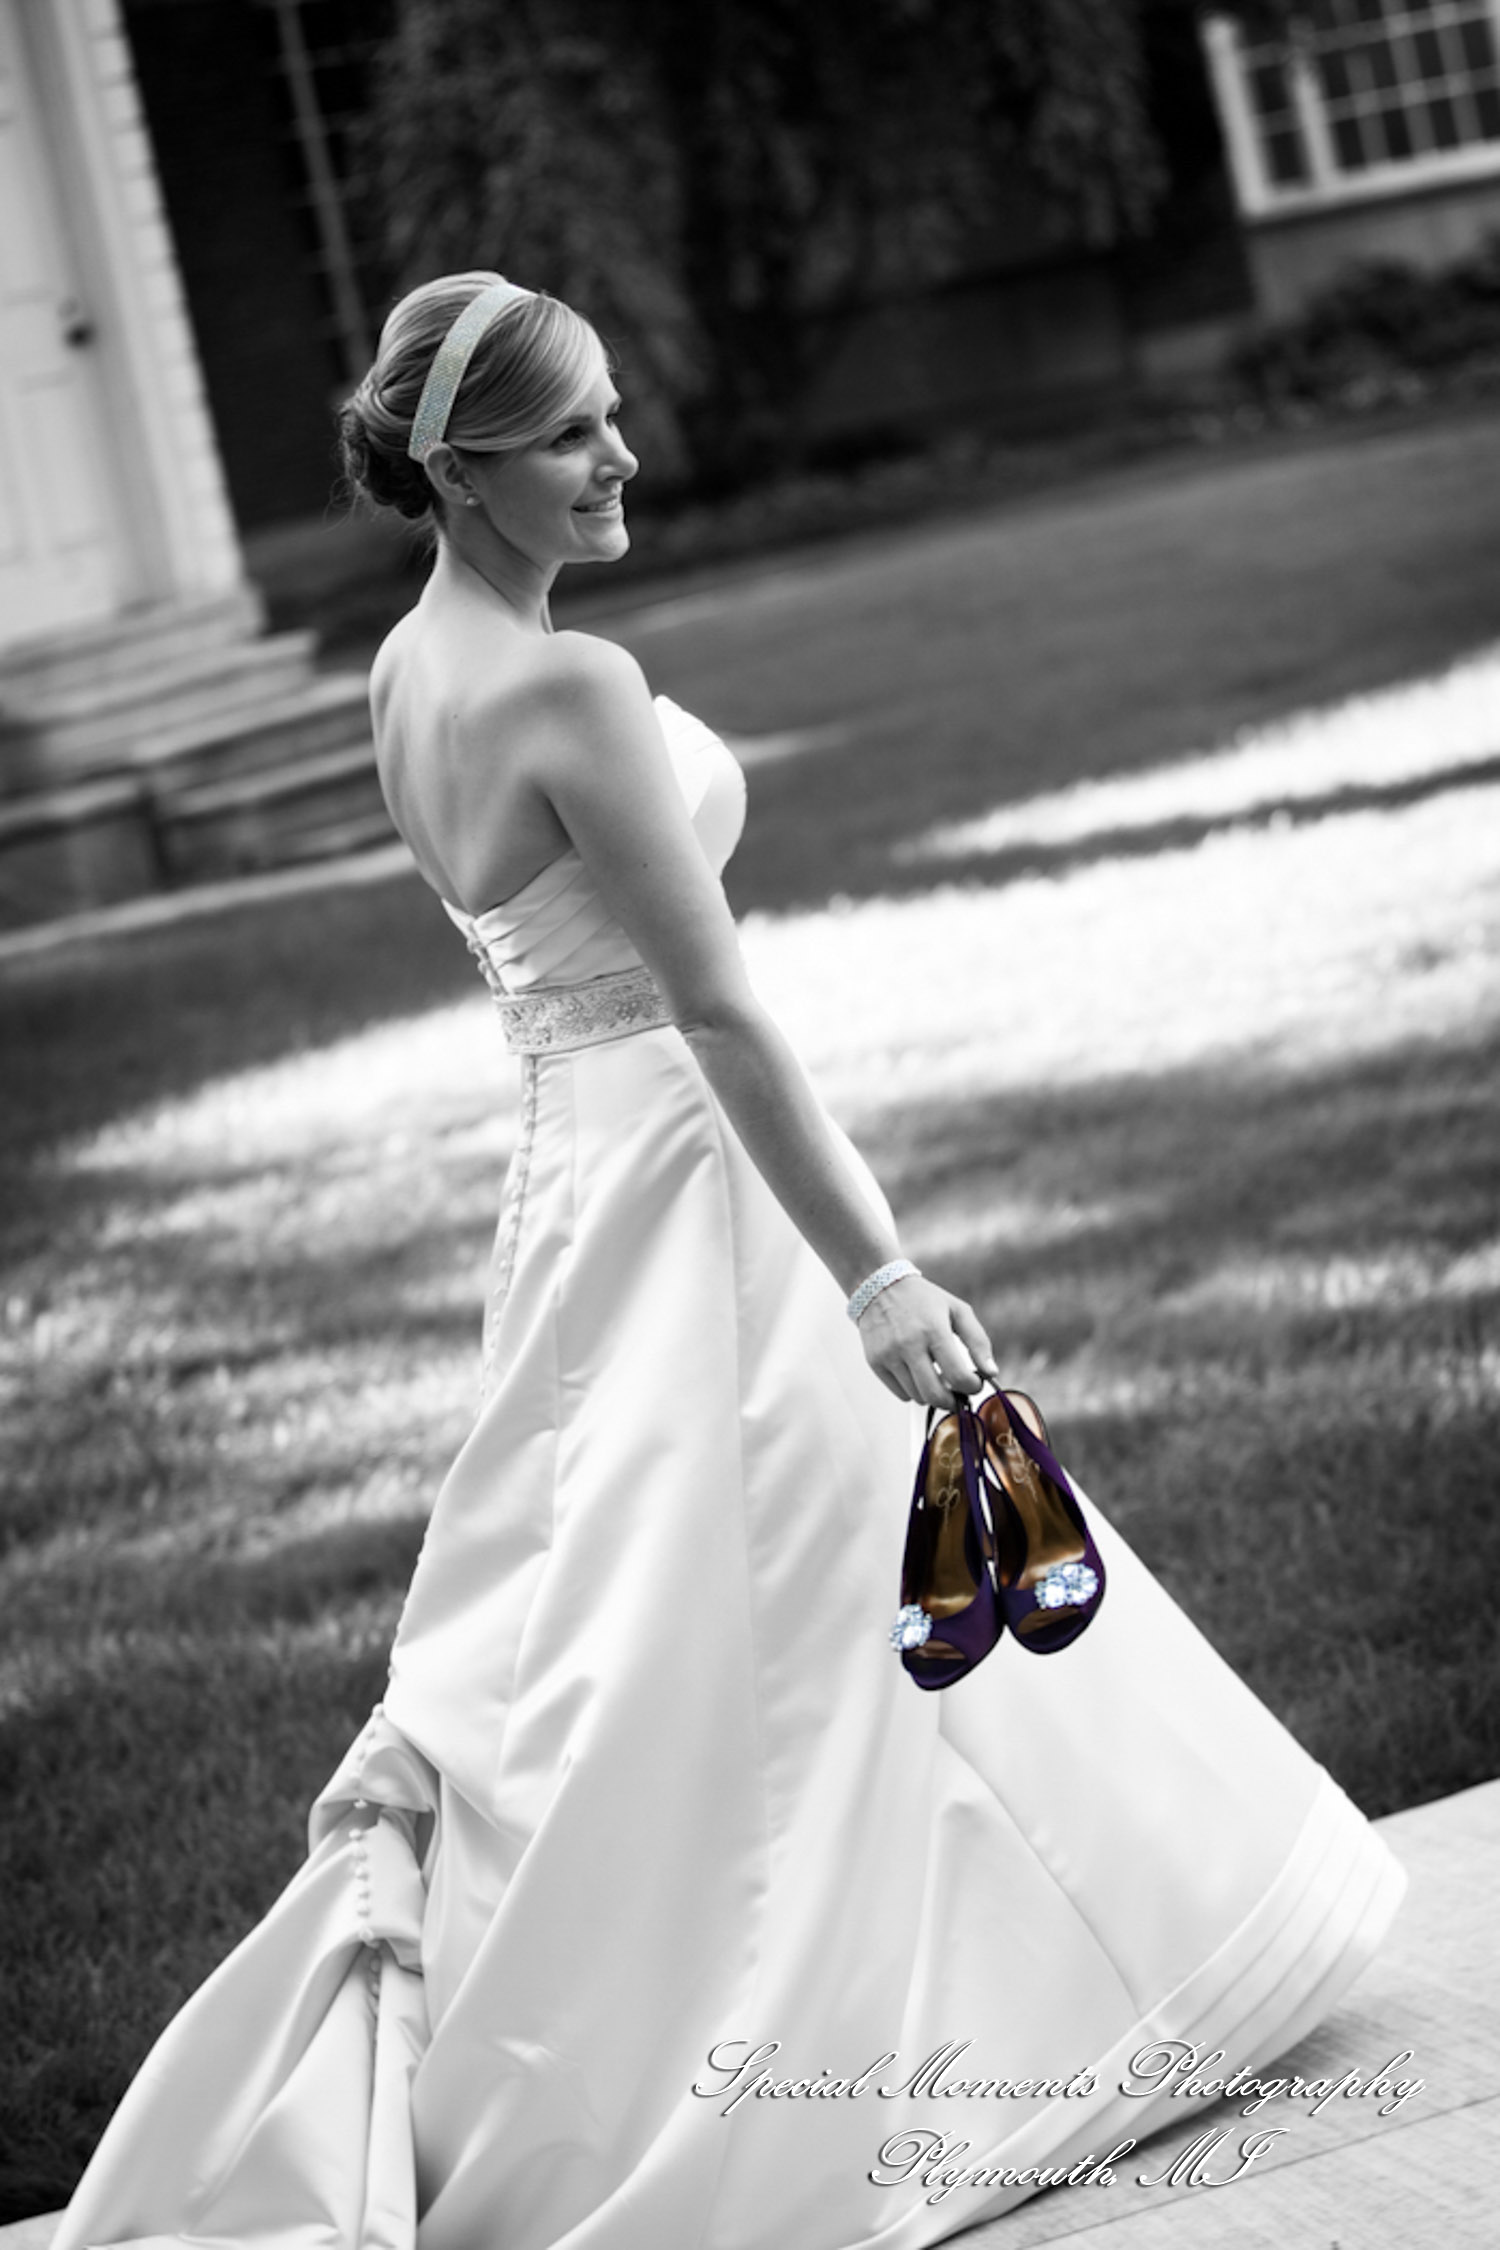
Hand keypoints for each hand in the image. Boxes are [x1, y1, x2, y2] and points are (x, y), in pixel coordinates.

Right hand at [855, 1274, 999, 1407]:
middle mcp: (909, 1344)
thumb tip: (991, 1372)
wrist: (879, 1287)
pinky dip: (913, 1390)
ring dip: (932, 1394)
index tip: (974, 1383)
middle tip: (958, 1395)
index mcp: (933, 1329)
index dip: (972, 1387)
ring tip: (936, 1378)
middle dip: (952, 1401)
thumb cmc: (923, 1299)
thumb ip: (978, 1341)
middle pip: (935, 1394)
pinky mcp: (875, 1362)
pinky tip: (917, 1373)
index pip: (957, 1375)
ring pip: (917, 1397)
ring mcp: (889, 1355)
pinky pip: (900, 1394)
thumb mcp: (957, 1310)